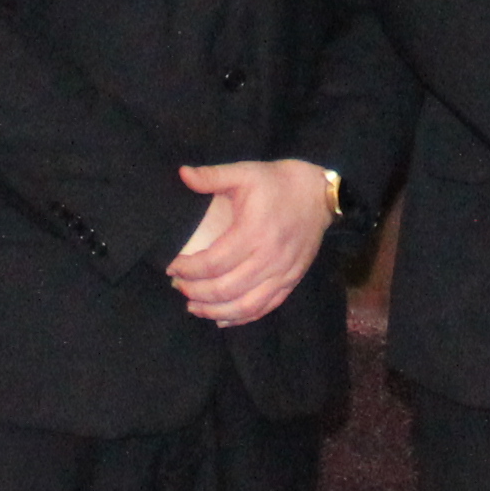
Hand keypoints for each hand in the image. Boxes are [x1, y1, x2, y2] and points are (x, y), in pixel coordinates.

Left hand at [167, 159, 338, 328]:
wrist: (318, 194)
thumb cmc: (277, 183)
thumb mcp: (244, 172)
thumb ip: (212, 176)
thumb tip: (182, 173)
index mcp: (253, 232)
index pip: (213, 263)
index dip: (188, 270)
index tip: (172, 267)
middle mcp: (269, 258)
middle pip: (225, 289)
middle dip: (195, 292)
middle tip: (178, 286)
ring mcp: (283, 273)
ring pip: (244, 305)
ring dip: (215, 311)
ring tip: (193, 307)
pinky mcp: (292, 281)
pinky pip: (265, 307)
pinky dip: (241, 318)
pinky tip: (222, 318)